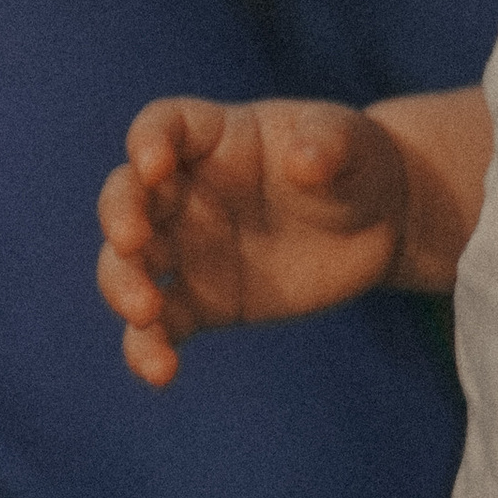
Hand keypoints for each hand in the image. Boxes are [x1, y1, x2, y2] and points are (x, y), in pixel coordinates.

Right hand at [96, 96, 410, 384]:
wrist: (379, 224)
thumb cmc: (357, 163)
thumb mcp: (353, 142)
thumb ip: (328, 143)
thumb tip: (303, 162)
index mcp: (217, 138)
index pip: (163, 125)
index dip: (148, 140)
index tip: (154, 165)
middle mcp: (188, 191)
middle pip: (126, 195)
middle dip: (119, 216)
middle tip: (132, 241)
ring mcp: (190, 249)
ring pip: (128, 264)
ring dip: (122, 285)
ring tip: (146, 312)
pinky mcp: (204, 303)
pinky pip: (162, 326)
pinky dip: (148, 349)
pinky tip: (161, 372)